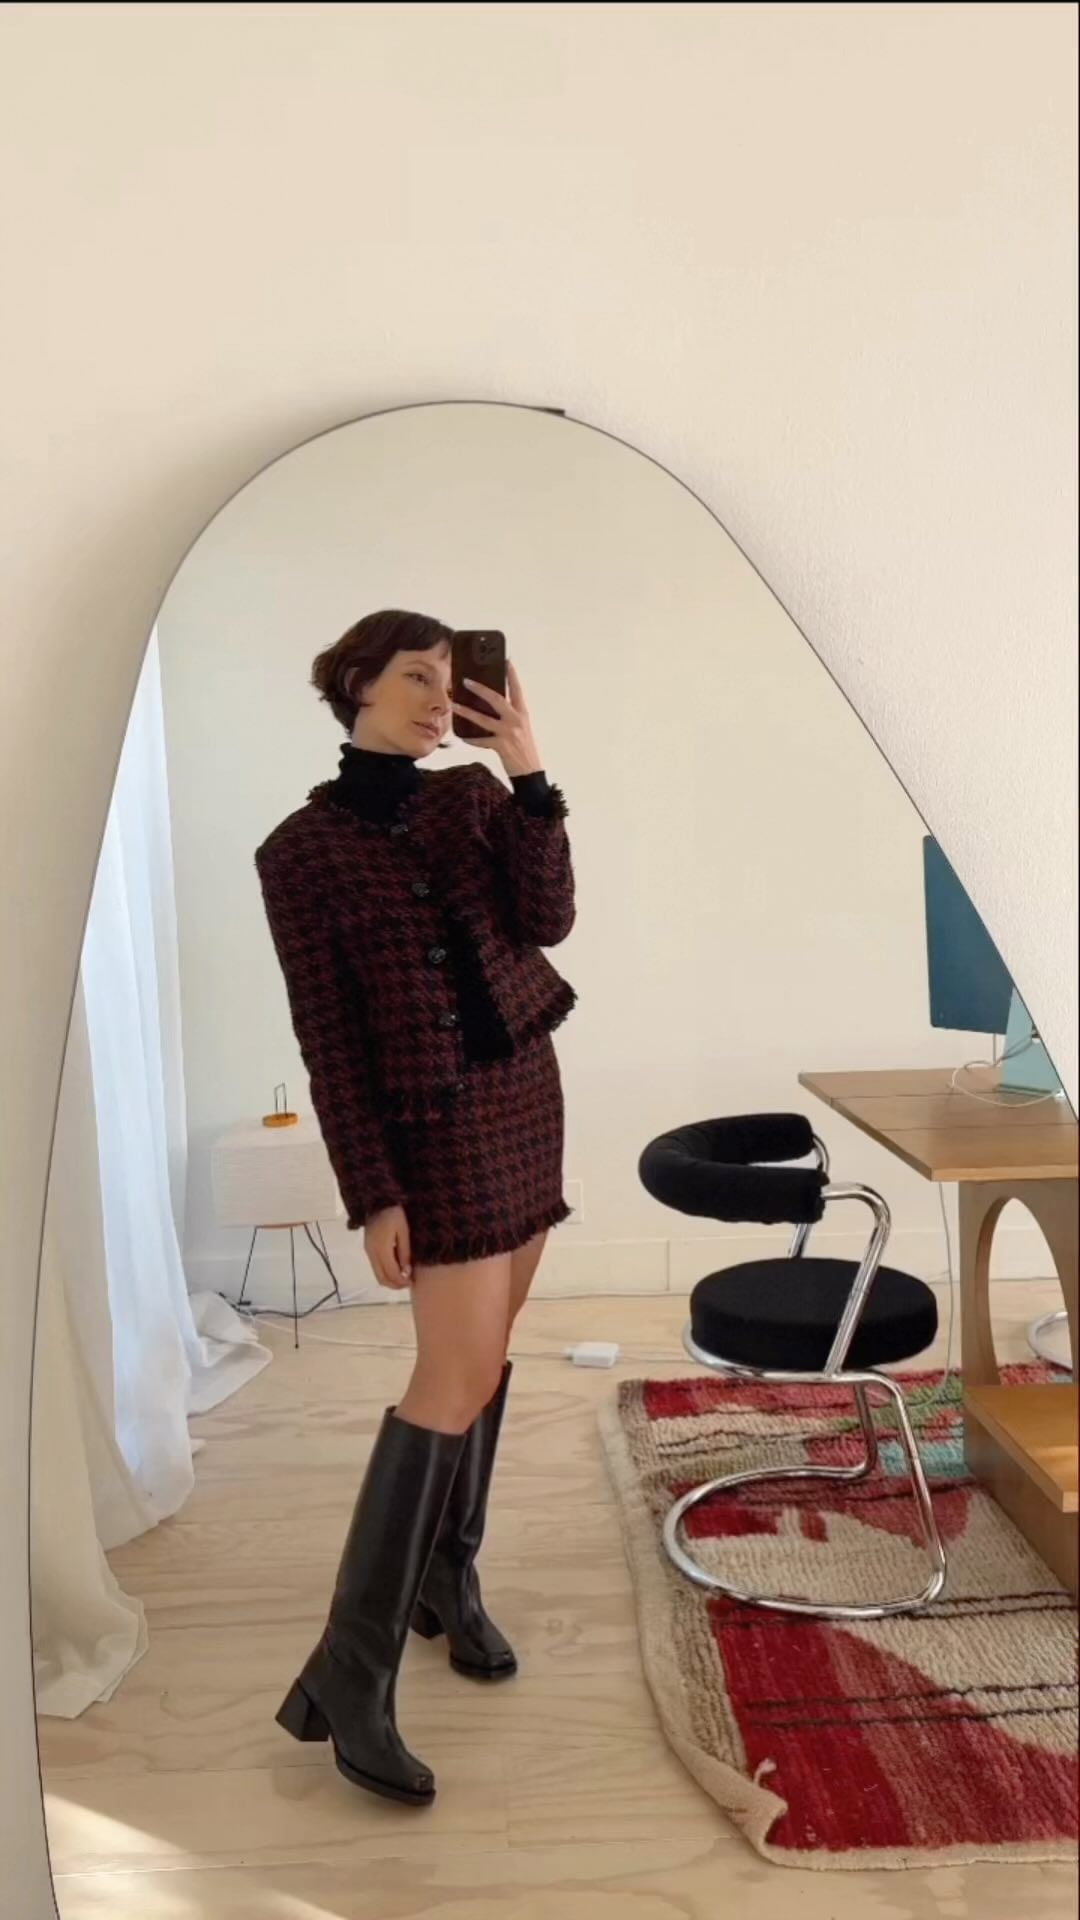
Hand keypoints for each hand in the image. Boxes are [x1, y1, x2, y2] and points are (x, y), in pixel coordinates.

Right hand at [364, 1204, 412, 1289]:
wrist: (378, 1200)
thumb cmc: (394, 1213)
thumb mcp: (403, 1232)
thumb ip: (404, 1252)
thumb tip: (406, 1272)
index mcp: (381, 1248)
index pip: (390, 1273)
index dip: (401, 1281)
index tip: (412, 1282)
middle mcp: (371, 1252)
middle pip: (381, 1278)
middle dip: (395, 1285)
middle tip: (408, 1283)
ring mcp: (368, 1250)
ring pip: (377, 1274)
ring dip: (390, 1280)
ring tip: (403, 1277)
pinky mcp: (368, 1248)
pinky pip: (376, 1267)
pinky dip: (385, 1272)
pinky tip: (396, 1268)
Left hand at [450, 660, 542, 777]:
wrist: (530, 772)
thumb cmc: (524, 749)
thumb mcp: (522, 728)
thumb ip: (510, 716)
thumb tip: (492, 706)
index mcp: (523, 714)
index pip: (517, 689)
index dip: (511, 674)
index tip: (505, 660)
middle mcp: (517, 720)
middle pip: (497, 699)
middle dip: (481, 689)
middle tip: (466, 680)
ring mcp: (509, 733)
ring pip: (484, 719)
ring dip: (467, 712)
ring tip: (455, 705)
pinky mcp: (501, 746)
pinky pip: (482, 741)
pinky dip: (471, 739)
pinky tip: (463, 737)